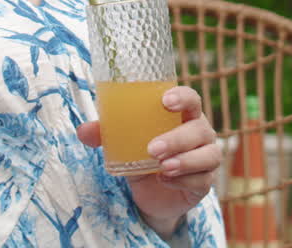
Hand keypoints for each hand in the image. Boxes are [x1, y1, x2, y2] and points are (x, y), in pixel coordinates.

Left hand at [77, 85, 220, 237]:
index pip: (191, 99)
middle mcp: (200, 133)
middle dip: (177, 139)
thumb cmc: (142, 155)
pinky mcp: (204, 182)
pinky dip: (185, 180)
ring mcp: (206, 157)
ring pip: (208, 154)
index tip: (165, 101)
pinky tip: (166, 180)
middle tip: (152, 148)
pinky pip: (203, 179)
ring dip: (185, 161)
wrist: (152, 194)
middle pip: (198, 129)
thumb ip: (105, 135)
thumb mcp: (123, 144)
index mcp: (182, 115)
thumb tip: (83, 130)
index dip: (182, 97)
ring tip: (163, 167)